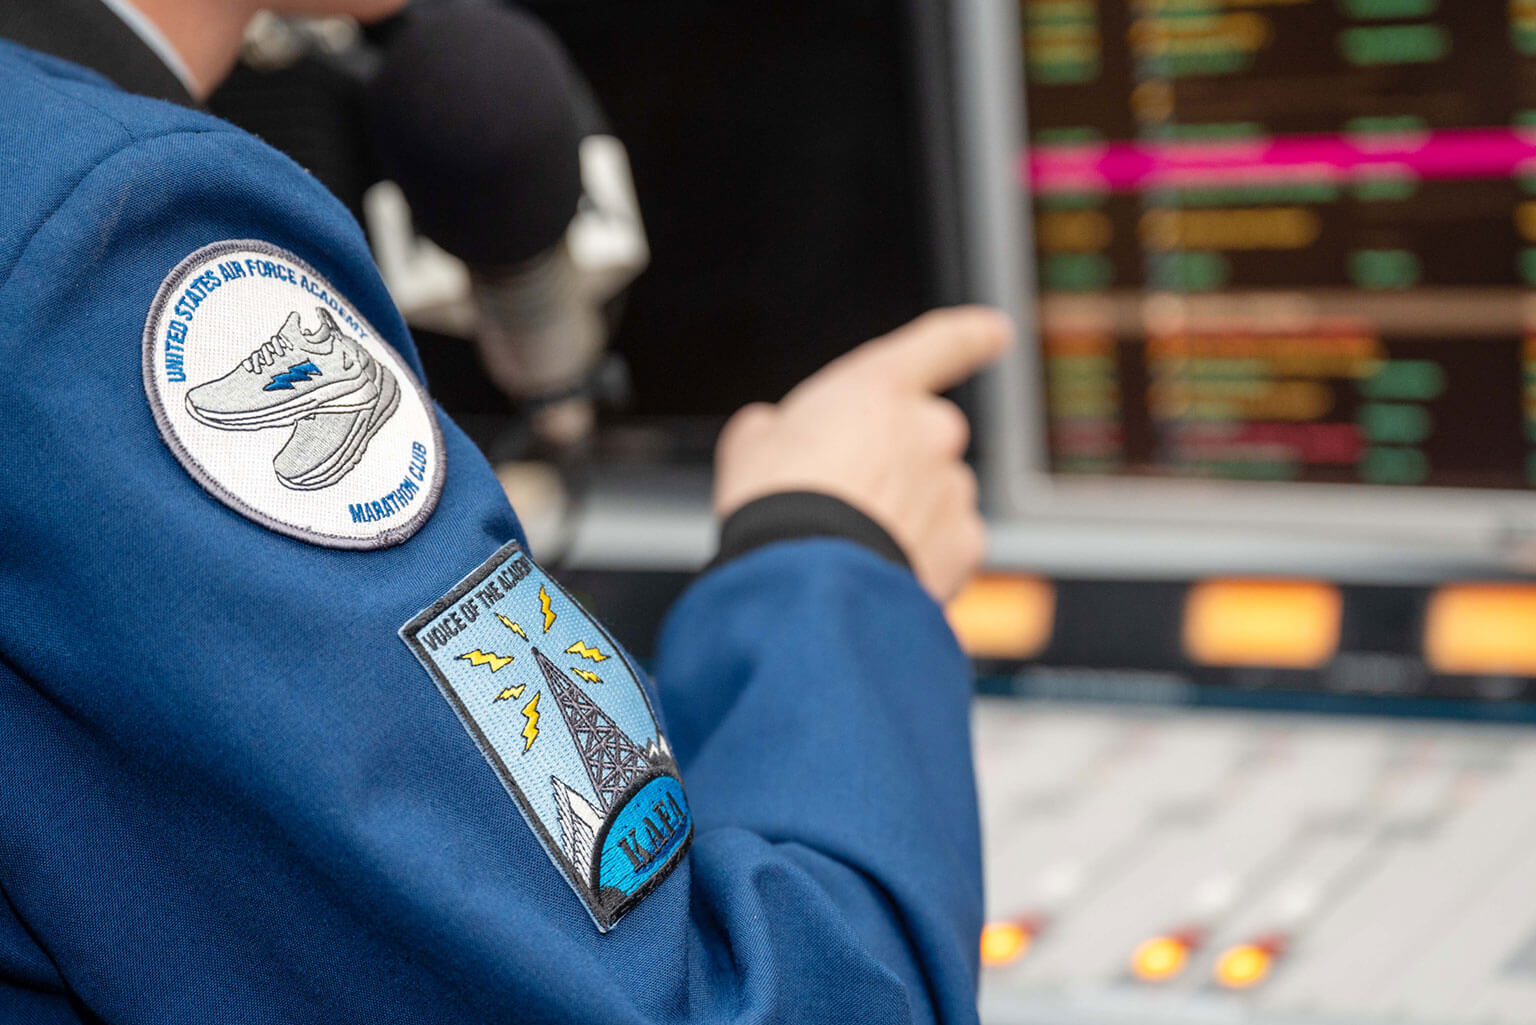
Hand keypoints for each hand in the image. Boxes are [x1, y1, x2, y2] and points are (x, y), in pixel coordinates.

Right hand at [713, 306, 1013, 602]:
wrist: (806, 584)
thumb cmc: (775, 508)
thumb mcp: (751, 447)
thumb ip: (775, 428)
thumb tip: (771, 433)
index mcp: (880, 389)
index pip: (940, 345)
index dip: (971, 335)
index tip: (996, 332)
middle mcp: (930, 430)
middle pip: (923, 440)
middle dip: (894, 466)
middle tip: (844, 502)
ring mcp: (952, 488)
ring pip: (936, 496)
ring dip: (905, 514)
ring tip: (850, 546)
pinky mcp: (964, 544)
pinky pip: (948, 543)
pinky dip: (922, 555)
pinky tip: (878, 570)